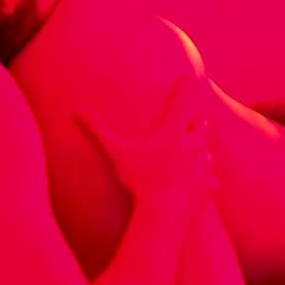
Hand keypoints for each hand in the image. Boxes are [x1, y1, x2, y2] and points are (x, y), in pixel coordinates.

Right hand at [75, 76, 217, 214]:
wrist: (165, 210)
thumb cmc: (139, 180)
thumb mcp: (116, 152)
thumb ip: (96, 130)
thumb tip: (74, 110)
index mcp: (172, 135)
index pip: (181, 104)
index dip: (187, 88)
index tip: (193, 74)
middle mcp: (192, 147)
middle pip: (201, 129)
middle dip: (198, 125)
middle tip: (199, 121)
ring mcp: (202, 167)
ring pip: (207, 156)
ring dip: (202, 155)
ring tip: (199, 156)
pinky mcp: (207, 187)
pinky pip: (210, 182)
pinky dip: (206, 182)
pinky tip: (203, 185)